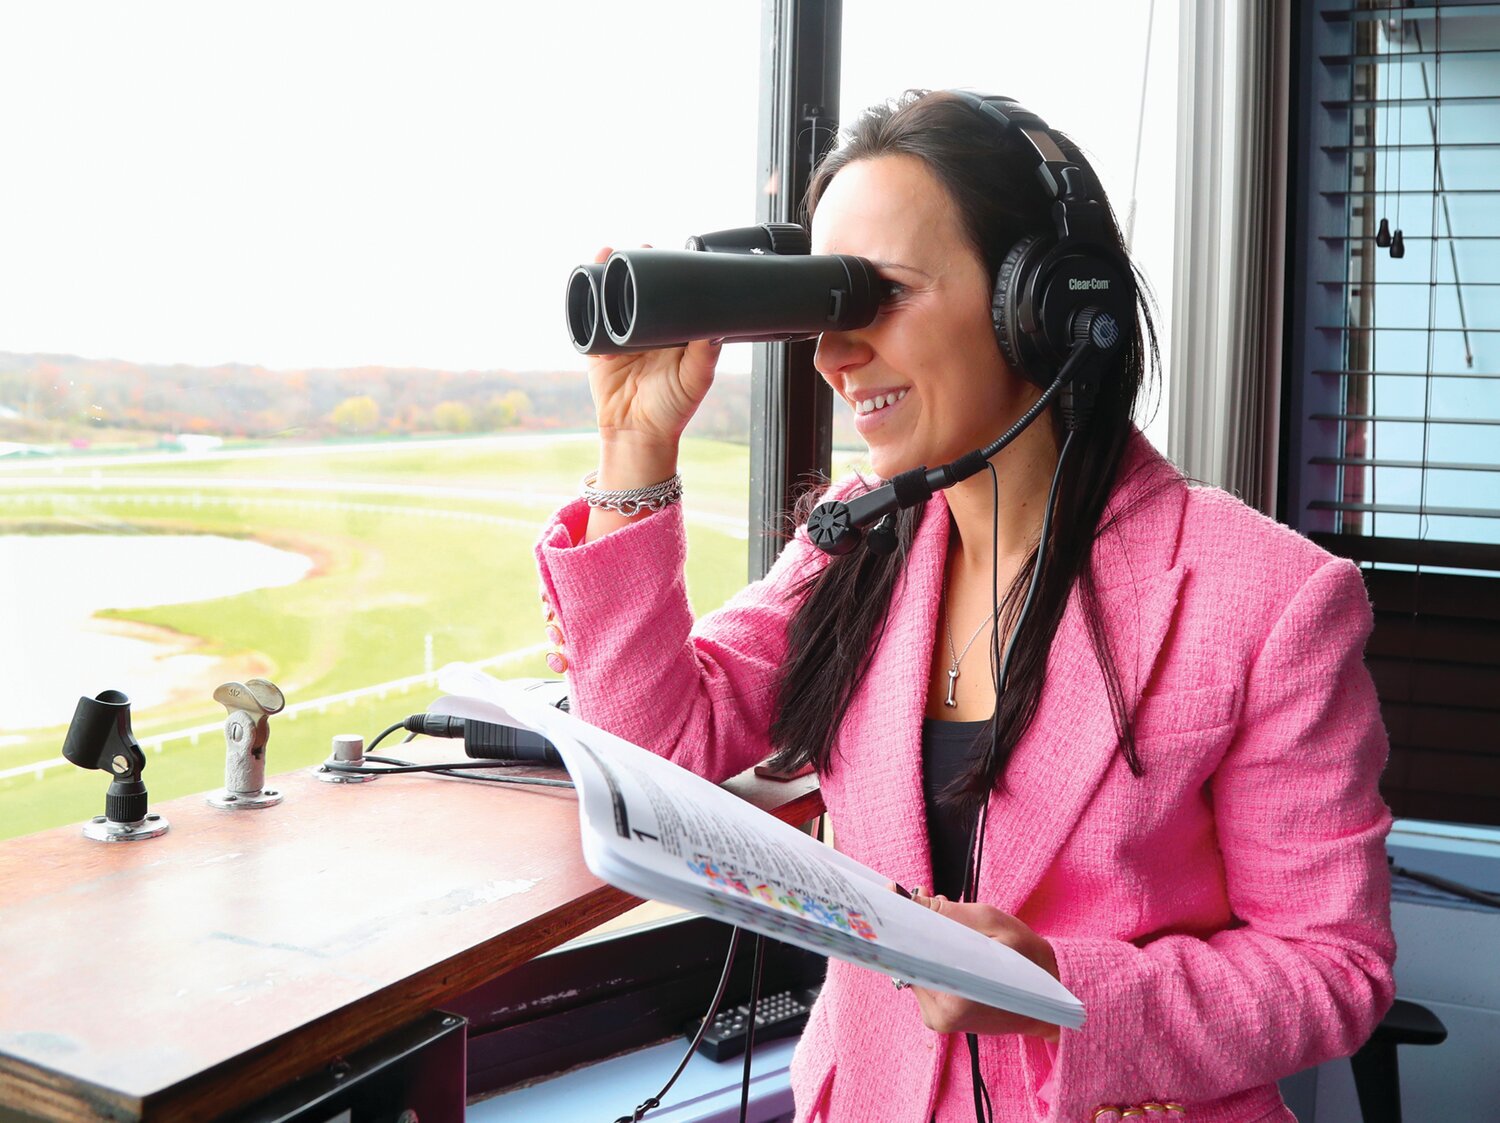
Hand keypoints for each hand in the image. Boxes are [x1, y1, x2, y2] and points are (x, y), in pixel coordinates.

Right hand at [585, 245, 721, 471]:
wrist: (638, 434)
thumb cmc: (673, 408)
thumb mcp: (696, 378)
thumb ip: (705, 352)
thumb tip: (716, 323)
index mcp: (672, 330)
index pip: (670, 292)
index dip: (668, 270)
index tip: (669, 252)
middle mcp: (645, 328)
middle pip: (636, 287)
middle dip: (634, 265)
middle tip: (638, 248)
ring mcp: (619, 335)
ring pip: (610, 298)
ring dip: (605, 275)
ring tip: (607, 254)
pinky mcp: (596, 347)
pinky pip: (588, 320)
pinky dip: (586, 303)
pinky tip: (588, 286)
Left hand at [894, 885, 1061, 1041]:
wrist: (1051, 999)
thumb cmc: (1029, 961)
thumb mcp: (995, 924)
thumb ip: (950, 914)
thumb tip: (912, 901)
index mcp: (955, 997)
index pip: (909, 953)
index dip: (901, 920)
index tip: (893, 893)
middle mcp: (941, 1014)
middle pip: (908, 959)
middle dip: (915, 928)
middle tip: (929, 903)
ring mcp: (937, 1019)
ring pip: (913, 967)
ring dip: (923, 943)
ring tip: (949, 927)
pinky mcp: (938, 1018)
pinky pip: (922, 979)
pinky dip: (930, 959)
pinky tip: (950, 947)